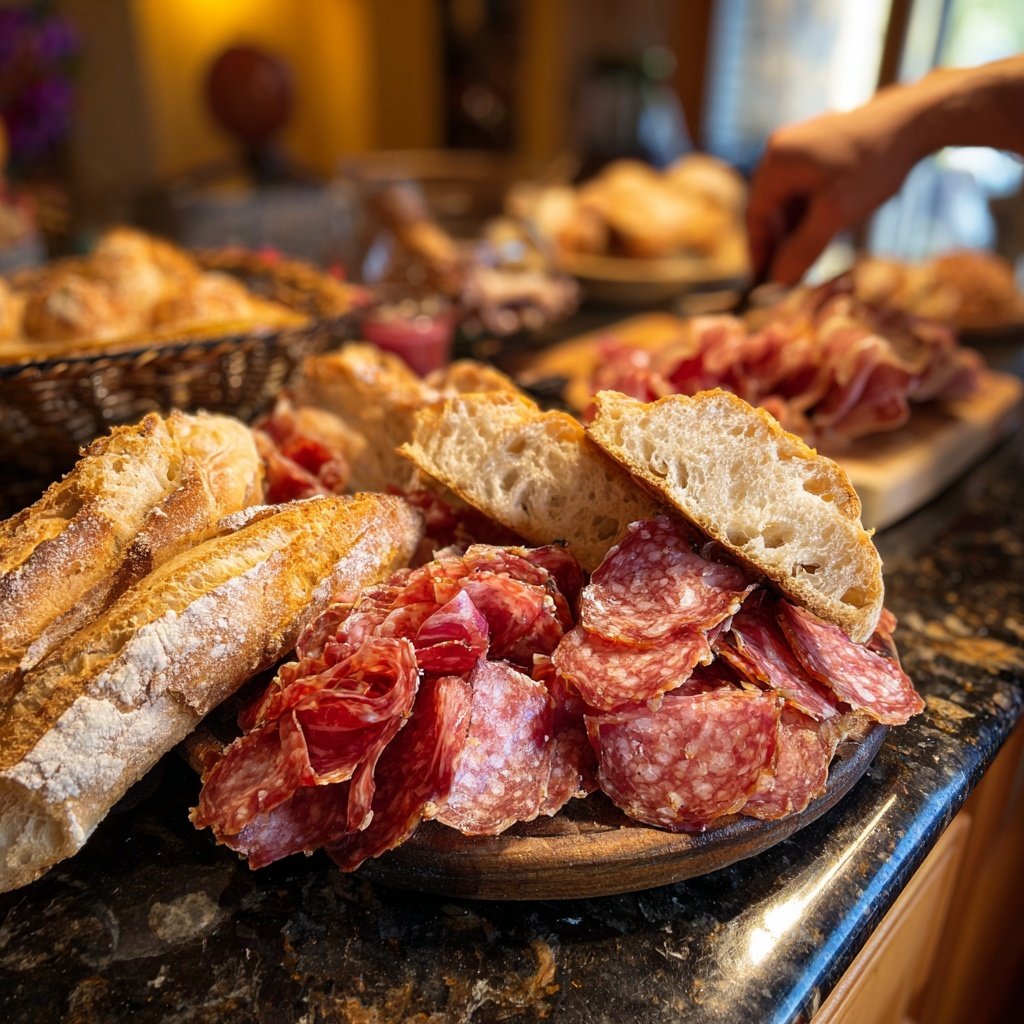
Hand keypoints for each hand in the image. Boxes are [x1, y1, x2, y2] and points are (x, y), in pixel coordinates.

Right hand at [746, 87, 931, 284]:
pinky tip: (825, 228)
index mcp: (777, 160)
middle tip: (790, 272)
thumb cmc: (874, 165)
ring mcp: (802, 143)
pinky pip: (805, 185)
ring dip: (796, 228)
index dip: (759, 250)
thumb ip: (803, 250)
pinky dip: (810, 210)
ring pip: (789, 197)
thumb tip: (780, 281)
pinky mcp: (821, 144)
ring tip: (810, 254)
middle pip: (770, 206)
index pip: (755, 214)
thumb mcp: (836, 214)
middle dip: (779, 241)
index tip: (766, 279)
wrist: (917, 120)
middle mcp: (782, 148)